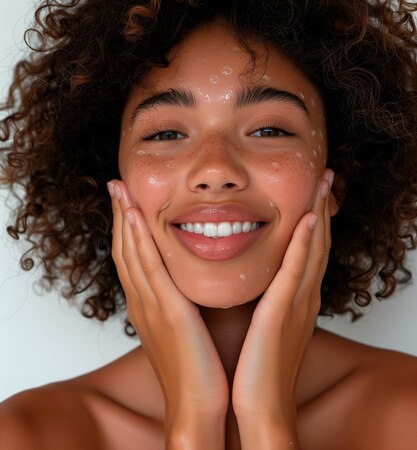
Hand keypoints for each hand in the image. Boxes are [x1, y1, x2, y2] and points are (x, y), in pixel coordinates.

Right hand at [108, 180, 228, 441]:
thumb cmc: (197, 370)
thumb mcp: (185, 328)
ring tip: (120, 189)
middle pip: (124, 250)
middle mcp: (142, 302)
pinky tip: (134, 215)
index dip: (126, 227)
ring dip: (124, 218)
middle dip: (119, 215)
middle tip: (116, 185)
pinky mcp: (166, 311)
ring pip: (131, 253)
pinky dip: (138, 240)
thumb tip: (190, 283)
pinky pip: (148, 268)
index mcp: (147, 306)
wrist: (197, 406)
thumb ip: (182, 303)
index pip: (132, 257)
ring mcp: (150, 305)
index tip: (126, 200)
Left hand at [232, 170, 333, 442]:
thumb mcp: (266, 325)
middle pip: (318, 243)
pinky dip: (304, 243)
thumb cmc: (258, 370)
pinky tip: (307, 219)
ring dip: (318, 213)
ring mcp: (297, 303)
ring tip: (321, 183)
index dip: (315, 219)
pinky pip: (297, 271)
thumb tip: (256, 280)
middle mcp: (303, 297)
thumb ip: (267, 300)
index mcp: (297, 300)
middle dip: (322, 207)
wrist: (260, 408)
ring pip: (313, 249)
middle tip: (325, 176)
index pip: (310, 251)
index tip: (313, 192)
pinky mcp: (283, 312)